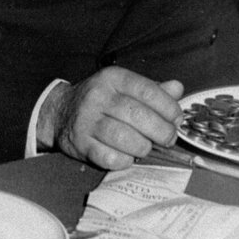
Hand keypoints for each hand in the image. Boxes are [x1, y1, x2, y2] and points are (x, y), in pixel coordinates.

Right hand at [37, 68, 183, 169]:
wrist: (61, 112)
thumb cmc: (102, 101)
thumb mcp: (124, 87)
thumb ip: (152, 89)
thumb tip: (177, 89)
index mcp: (113, 78)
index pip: (148, 91)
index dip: (168, 108)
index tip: (176, 119)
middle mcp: (98, 96)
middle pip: (138, 116)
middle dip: (161, 131)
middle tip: (167, 138)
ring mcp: (87, 120)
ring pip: (125, 138)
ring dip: (143, 147)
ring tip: (146, 146)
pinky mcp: (80, 143)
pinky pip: (110, 158)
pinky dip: (125, 160)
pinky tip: (127, 155)